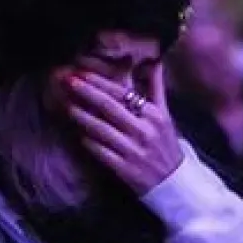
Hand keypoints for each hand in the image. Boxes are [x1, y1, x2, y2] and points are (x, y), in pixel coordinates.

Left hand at [65, 67, 183, 194]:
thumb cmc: (165, 144)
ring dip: (83, 117)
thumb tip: (154, 60)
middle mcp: (144, 131)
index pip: (123, 93)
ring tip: (68, 106)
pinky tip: (78, 134)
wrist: (175, 182)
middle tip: (68, 81)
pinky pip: (101, 152)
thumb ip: (156, 87)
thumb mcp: (165, 115)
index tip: (83, 73)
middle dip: (87, 93)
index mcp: (154, 115)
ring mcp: (133, 151)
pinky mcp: (125, 169)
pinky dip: (89, 142)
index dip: (100, 82)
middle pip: (110, 108)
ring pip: (102, 130)